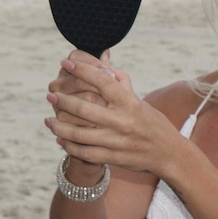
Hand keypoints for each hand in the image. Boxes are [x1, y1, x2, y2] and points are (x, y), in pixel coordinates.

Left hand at [45, 56, 176, 175]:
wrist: (169, 154)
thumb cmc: (152, 123)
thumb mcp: (139, 101)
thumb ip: (120, 82)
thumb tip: (103, 60)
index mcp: (129, 102)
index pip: (102, 80)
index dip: (81, 69)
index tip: (66, 63)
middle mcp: (122, 121)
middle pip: (84, 108)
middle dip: (63, 100)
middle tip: (51, 95)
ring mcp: (116, 141)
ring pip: (79, 134)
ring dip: (60, 126)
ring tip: (48, 120)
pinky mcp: (113, 158)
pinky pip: (84, 153)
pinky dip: (69, 146)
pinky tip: (60, 139)